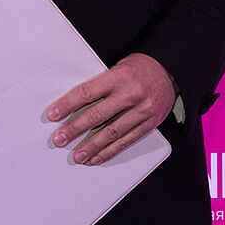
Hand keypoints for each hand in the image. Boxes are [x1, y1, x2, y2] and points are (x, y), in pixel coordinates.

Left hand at [45, 53, 175, 166]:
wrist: (171, 72)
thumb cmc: (140, 68)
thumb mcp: (118, 67)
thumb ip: (100, 84)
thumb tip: (74, 103)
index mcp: (119, 77)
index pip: (87, 93)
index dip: (67, 105)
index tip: (53, 115)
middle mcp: (130, 94)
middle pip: (97, 115)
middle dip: (75, 129)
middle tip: (60, 138)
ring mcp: (141, 111)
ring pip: (111, 132)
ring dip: (92, 146)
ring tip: (77, 155)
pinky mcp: (149, 124)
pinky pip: (127, 140)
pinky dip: (110, 151)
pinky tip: (97, 157)